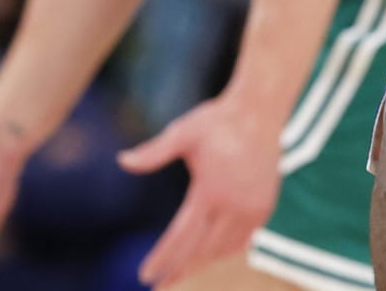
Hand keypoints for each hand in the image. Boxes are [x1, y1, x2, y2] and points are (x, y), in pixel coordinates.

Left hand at [118, 95, 282, 285]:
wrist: (261, 111)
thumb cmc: (218, 120)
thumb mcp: (183, 132)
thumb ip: (154, 152)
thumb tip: (121, 160)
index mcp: (211, 190)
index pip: (182, 236)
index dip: (163, 258)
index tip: (146, 275)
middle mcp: (234, 204)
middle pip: (202, 250)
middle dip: (179, 269)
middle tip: (159, 285)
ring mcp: (253, 208)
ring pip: (223, 249)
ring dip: (201, 262)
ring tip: (180, 271)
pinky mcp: (264, 207)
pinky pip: (242, 240)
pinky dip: (224, 251)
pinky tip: (210, 254)